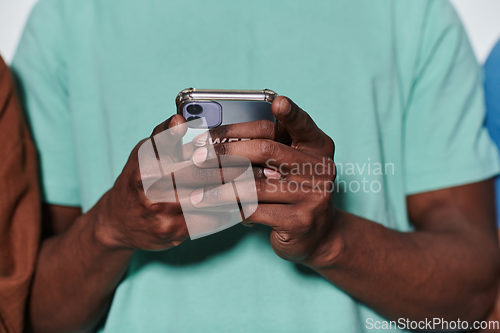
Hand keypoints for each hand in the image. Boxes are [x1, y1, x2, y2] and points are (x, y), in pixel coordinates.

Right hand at [93, 115, 260, 249]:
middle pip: (207, 175)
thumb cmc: (139, 178)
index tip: (252, 144)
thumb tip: (182, 118)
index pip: (191, 149)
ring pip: (213, 199)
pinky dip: (231, 211)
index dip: (223, 146)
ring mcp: (163, 213)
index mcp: (148, 161)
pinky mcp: (172, 234)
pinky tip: (246, 204)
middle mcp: (153, 187)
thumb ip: (165, 136)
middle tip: (269, 168)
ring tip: (266, 185)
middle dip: (240, 170)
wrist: (119, 220)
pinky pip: (211, 221)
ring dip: (242, 192)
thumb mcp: (145, 151)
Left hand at [190, 96, 338, 265]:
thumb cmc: (292, 192)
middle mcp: (321, 168)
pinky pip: (255, 211)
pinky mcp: (299, 221)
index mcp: (318, 147)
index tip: (277, 102)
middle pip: (268, 150)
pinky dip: (229, 208)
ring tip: (196, 190)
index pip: (302, 124)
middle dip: (227, 150)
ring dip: (219, 187)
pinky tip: (213, 208)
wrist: (316, 234)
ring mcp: (312, 196)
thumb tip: (220, 140)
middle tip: (199, 155)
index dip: (291, 114)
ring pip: (255, 185)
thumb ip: (269, 148)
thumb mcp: (289, 166)